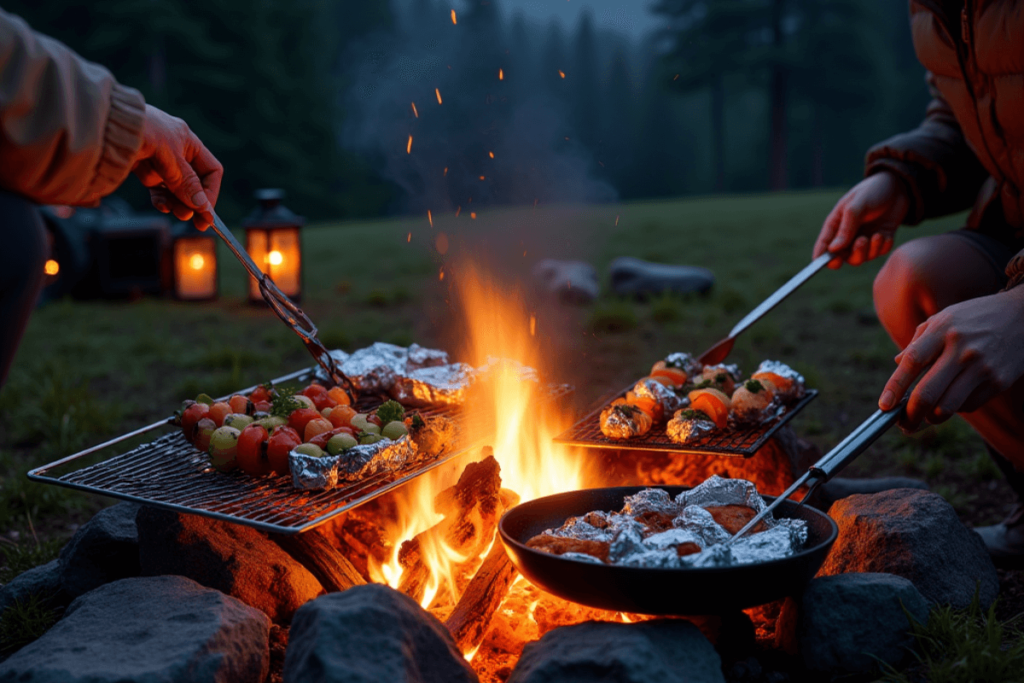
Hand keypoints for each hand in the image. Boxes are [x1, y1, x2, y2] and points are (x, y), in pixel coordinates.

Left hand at [131, 105, 222, 229]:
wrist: (105, 122)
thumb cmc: (141, 129)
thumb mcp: (169, 155)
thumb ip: (186, 182)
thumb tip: (203, 207)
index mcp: (189, 142)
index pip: (211, 171)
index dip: (211, 192)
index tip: (207, 212)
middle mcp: (177, 152)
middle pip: (194, 183)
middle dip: (194, 202)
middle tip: (194, 221)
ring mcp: (160, 162)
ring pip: (177, 189)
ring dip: (179, 204)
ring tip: (178, 213)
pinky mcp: (144, 170)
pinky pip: (159, 190)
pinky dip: (163, 200)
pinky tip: (162, 206)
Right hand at [813, 172, 909, 268]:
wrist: (899, 184)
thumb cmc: (873, 190)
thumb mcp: (857, 206)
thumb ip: (845, 228)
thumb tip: (833, 249)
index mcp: (836, 224)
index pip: (824, 245)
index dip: (822, 258)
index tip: (829, 264)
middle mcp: (848, 234)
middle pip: (843, 257)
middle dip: (853, 254)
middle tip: (862, 241)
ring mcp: (864, 237)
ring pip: (861, 257)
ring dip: (870, 250)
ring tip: (878, 236)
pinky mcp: (880, 239)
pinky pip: (878, 253)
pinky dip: (883, 247)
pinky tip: (887, 235)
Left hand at [878, 287, 1023, 430]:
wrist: (1023, 315)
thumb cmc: (975, 317)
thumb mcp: (944, 318)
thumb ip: (919, 341)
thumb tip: (897, 364)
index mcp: (942, 330)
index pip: (912, 362)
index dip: (894, 387)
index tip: (883, 406)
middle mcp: (961, 349)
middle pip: (927, 393)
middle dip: (910, 415)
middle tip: (902, 424)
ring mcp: (982, 367)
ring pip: (948, 407)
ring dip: (931, 418)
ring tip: (925, 416)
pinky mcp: (998, 381)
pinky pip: (968, 406)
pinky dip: (955, 409)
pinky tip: (952, 401)